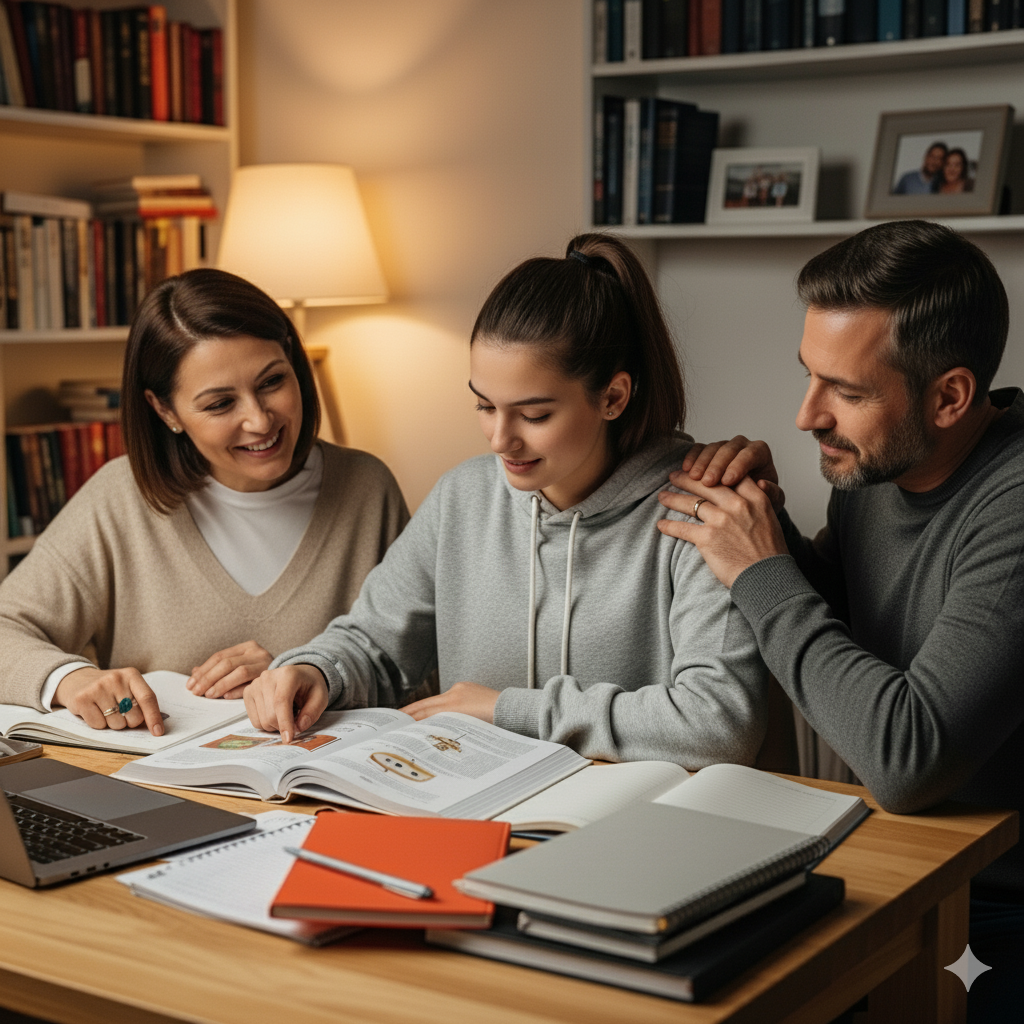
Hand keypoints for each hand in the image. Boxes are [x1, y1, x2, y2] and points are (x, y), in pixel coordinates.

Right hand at [53, 667, 163, 735]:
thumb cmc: (109, 689)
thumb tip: (155, 727)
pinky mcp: (82, 699)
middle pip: (133, 716)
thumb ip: (141, 702)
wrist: (77, 680)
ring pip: (116, 723)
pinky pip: (98, 725)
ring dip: (113, 723)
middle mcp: (115, 679)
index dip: (154, 717)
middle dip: (129, 721)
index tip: (158, 732)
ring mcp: (98, 688)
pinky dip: (98, 724)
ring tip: (105, 710)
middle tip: (120, 712)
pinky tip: (94, 712)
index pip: (148, 698)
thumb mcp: (127, 687)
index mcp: (131, 675)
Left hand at [186, 641, 272, 699]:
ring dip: (221, 684)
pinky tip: (226, 696)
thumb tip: (195, 672)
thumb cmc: (260, 673)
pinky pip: (252, 683)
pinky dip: (237, 690)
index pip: (219, 656)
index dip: (203, 671)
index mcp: (247, 647)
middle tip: (196, 692)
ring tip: (209, 695)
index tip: (191, 684)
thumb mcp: (239, 665)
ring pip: (239, 672)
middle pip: (227, 663)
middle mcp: (256, 652)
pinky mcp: (272, 676)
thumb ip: (219, 668)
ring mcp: (265, 663)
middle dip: (208, 678)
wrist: (292, 677)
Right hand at [243, 664, 328, 743]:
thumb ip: (312, 713)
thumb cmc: (309, 686)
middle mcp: (268, 677)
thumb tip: (298, 728)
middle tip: (295, 719)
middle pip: (270, 715)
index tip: (289, 739)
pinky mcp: (247, 693)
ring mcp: (255, 685)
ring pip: (262, 721)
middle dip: (283, 726)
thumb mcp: (320, 697)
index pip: (281, 702)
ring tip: (286, 712)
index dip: (285, 723)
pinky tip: (275, 711)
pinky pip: (255, 721)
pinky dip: (266, 723)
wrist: (299, 675)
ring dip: (276, 725)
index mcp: (288, 674)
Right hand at [403, 681, 499, 723]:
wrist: (512, 711)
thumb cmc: (496, 723)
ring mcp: (461, 689)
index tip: (399, 723)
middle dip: (411, 711)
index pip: (426, 712)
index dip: (411, 718)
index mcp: (454, 704)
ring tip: (412, 716)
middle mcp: (456, 694)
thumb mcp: (467, 730)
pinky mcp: (467, 687)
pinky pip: (448, 695)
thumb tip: (429, 731)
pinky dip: (439, 704)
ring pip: (437, 700)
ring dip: (424, 708)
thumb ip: (446, 727)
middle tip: (397, 717)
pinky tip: (436, 711)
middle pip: (427, 704)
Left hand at [657, 476, 787, 587]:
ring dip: (673, 499)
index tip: (701, 470)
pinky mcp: (707, 538)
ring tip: (662, 496)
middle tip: (674, 476)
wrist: (767, 578)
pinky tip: (660, 525)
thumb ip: (757, 503)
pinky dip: (669, 526)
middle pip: (707, 485)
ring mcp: (721, 520)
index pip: (731, 476)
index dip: (713, 470)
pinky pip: (682, 528)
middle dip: (687, 479)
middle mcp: (738, 505)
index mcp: (756, 498)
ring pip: (691, 503)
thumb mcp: (771, 520)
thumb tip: (750, 489)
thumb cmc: (770, 554)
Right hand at [678, 436, 784, 511]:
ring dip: (701, 463)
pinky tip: (685, 470)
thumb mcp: (770, 502)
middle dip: (717, 465)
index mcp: (760, 453)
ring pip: (712, 447)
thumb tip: (763, 484)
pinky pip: (698, 448)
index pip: (750, 454)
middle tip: (708, 482)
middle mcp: (742, 446)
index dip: (738, 466)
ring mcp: (723, 446)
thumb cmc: (759, 502)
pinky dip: (691, 458)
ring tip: (693, 478)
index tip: (727, 482)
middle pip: (729, 448)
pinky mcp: (708, 451)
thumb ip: (771, 494)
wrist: (744, 505)